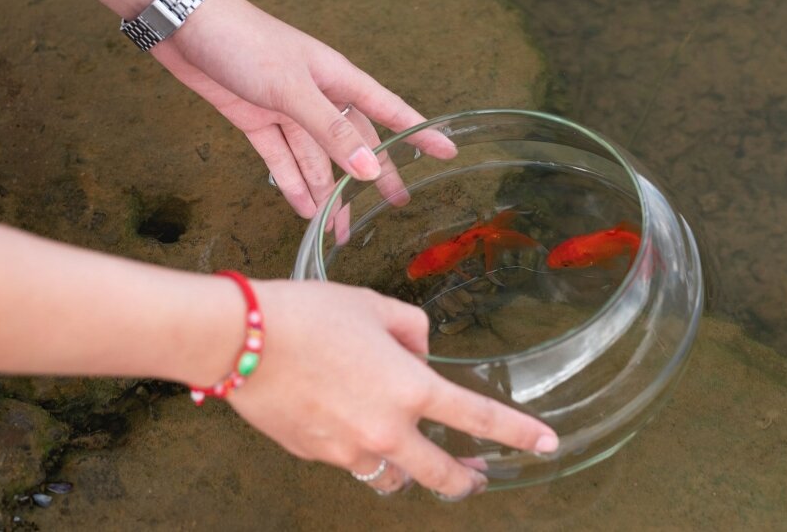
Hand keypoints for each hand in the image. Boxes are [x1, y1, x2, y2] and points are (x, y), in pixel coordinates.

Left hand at [150, 0, 457, 224]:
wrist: (183, 27)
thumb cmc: (243, 43)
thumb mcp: (292, 88)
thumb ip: (331, 131)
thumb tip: (370, 169)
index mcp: (337, 78)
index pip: (390, 110)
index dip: (419, 133)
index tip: (448, 152)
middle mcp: (316, 95)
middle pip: (354, 143)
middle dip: (373, 176)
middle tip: (396, 205)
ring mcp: (285, 108)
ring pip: (315, 159)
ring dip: (327, 193)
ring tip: (341, 230)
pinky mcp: (255, 119)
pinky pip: (281, 159)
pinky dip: (292, 184)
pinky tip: (304, 210)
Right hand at [231, 280, 559, 498]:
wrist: (239, 339)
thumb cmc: (306, 314)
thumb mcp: (372, 304)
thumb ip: (411, 329)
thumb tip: (420, 351)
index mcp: (409, 389)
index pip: (479, 418)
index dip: (520, 434)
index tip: (547, 444)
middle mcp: (385, 430)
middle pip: (440, 475)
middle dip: (465, 480)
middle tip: (477, 477)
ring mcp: (348, 450)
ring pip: (392, 479)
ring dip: (408, 472)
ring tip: (411, 458)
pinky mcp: (315, 456)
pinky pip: (350, 462)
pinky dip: (359, 452)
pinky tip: (347, 426)